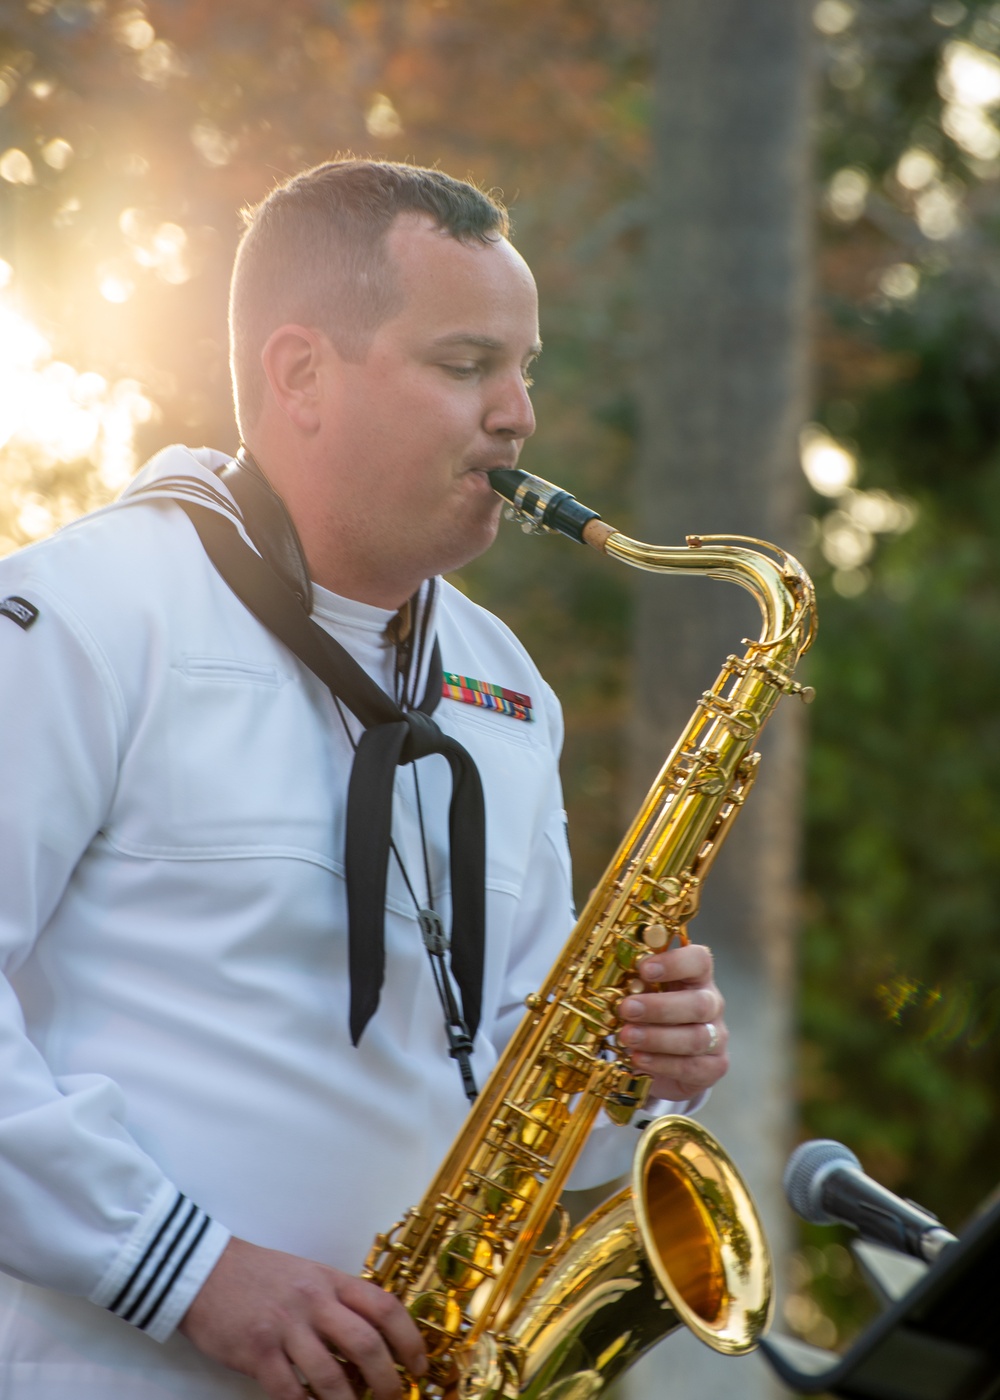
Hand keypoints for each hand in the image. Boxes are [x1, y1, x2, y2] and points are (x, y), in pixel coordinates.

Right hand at [178, 1237, 426, 1399]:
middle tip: (394, 1399)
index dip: (409, 1340)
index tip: (419, 1366)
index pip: (384, 1307)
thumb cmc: (259, 1276)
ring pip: (330, 1375)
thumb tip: (370, 1349)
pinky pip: (289, 1391)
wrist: (204, 1269)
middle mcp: (313, 1301)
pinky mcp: (256, 1351)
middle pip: (365, 1344)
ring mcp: (285, 1326)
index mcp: (331, 1280)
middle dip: (387, 1381)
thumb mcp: (307, 1276)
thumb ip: (337, 1304)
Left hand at [616, 942, 728, 1101]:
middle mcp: (711, 1004)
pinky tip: (639, 1059)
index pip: (699, 961)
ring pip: (696, 1038)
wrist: (664, 1061)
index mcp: (696, 977)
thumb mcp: (643, 995)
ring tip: (627, 1037)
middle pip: (699, 1003)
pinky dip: (663, 1064)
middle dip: (660, 1007)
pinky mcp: (714, 1066)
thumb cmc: (651, 1018)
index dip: (675, 963)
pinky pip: (693, 1067)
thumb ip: (633, 984)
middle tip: (627, 1009)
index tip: (644, 969)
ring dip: (658, 1038)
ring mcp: (717, 1037)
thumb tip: (605, 976)